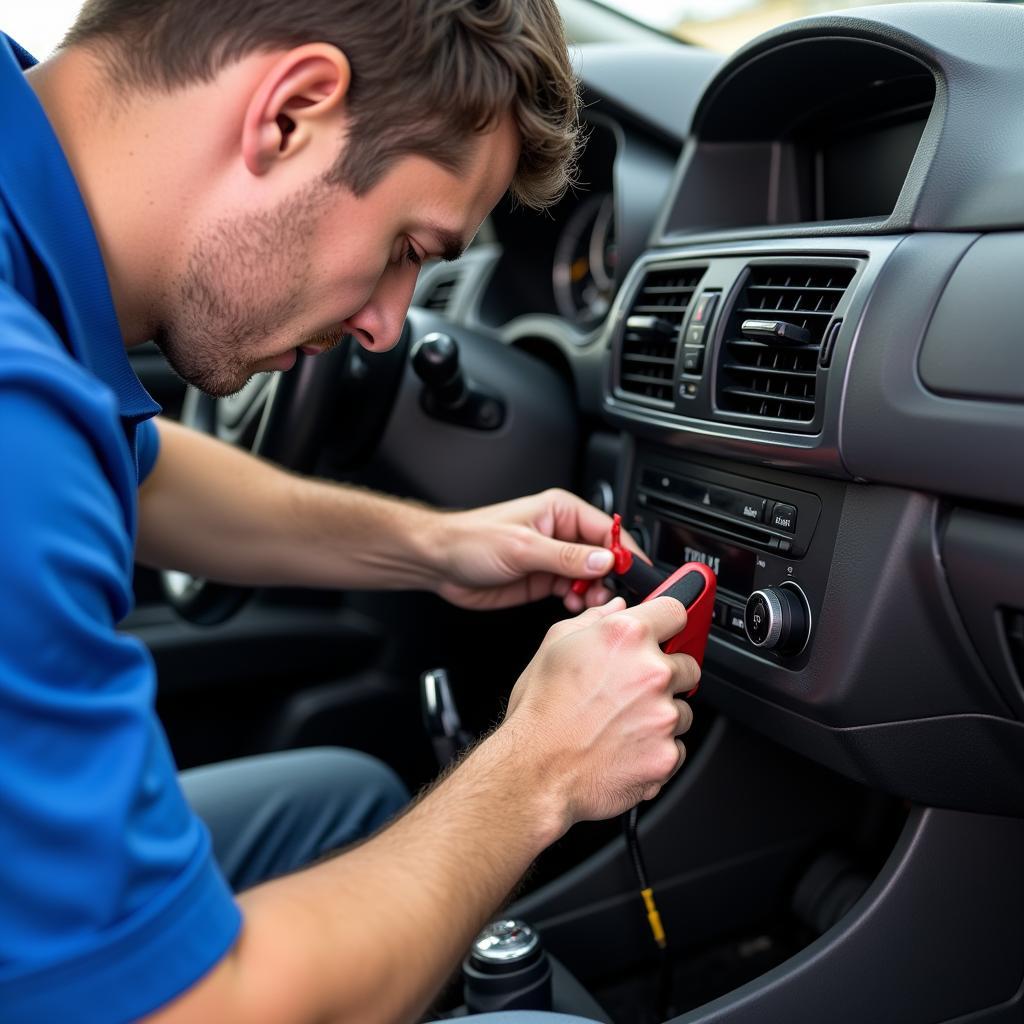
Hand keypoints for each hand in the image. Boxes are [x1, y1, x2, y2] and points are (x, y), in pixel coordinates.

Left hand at [432, 488, 645, 611]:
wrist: (439, 562)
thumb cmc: (471, 541)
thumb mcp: (523, 548)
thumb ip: (567, 557)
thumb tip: (605, 560)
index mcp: (560, 511)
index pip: (606, 529)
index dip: (623, 552)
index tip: (635, 574)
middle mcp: (561, 532)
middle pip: (603, 555)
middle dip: (609, 576)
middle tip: (607, 595)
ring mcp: (553, 558)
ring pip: (591, 576)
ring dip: (594, 591)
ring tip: (587, 601)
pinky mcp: (544, 579)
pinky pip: (574, 590)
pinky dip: (578, 599)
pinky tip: (573, 604)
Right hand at [502, 596, 698, 828]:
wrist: (536, 771)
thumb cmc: (539, 712)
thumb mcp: (553, 647)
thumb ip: (592, 620)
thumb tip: (614, 608)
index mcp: (625, 637)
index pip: (675, 611)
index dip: (667, 623)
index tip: (664, 633)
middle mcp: (651, 672)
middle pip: (687, 664)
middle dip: (666, 676)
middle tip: (632, 690)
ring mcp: (664, 715)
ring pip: (683, 709)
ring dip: (662, 715)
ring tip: (621, 724)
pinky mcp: (667, 754)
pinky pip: (677, 747)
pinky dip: (657, 749)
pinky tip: (626, 748)